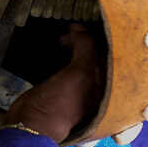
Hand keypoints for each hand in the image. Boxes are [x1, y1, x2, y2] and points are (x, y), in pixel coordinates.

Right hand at [4, 24, 102, 143]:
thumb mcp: (81, 73)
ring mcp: (80, 89)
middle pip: (98, 58)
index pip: (115, 58)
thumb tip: (79, 28)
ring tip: (66, 37)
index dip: (106, 40)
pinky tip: (59, 46)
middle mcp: (99, 90)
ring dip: (75, 46)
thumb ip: (86, 49)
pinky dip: (64, 53)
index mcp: (111, 91)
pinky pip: (67, 64)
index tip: (96, 24)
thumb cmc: (62, 104)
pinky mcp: (62, 87)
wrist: (32, 121)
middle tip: (75, 31)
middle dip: (88, 42)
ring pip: (82, 60)